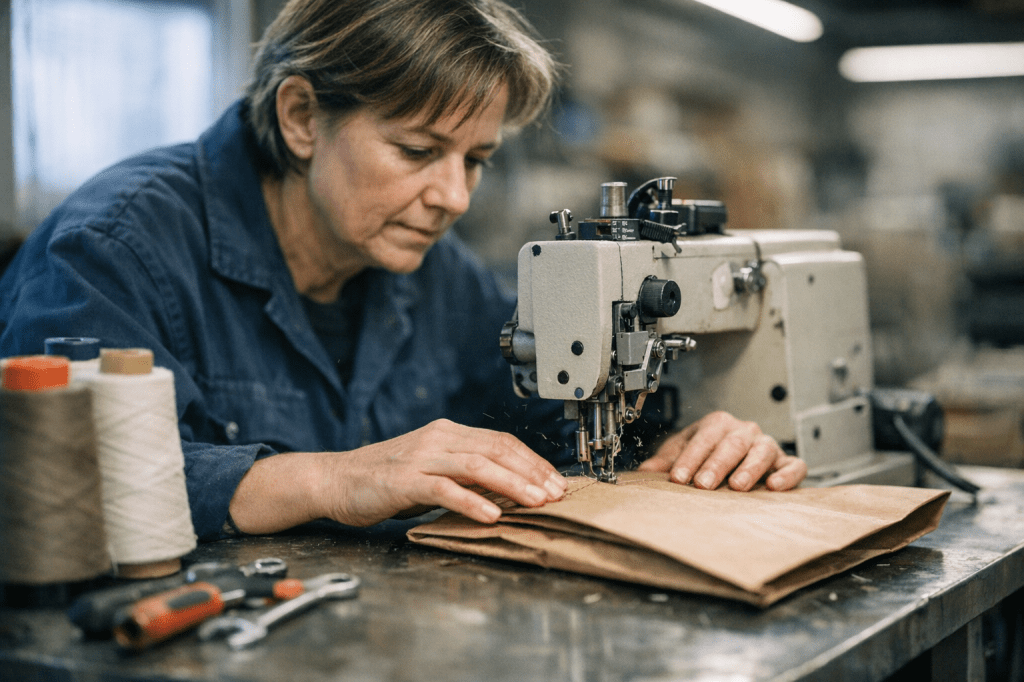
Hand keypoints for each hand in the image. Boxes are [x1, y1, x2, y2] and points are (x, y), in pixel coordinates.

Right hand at [230, 419, 567, 533]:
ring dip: (513, 485)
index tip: (555, 481)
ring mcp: (421, 457)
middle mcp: (438, 439)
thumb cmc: (384, 480)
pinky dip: (472, 501)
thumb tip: (508, 488)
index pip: (502, 441)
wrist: (334, 479)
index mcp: (448, 433)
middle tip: (556, 493)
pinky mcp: (404, 479)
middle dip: (532, 472)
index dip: (532, 461)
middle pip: (497, 450)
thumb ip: (465, 475)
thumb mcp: (432, 471)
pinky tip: (492, 514)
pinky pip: (445, 488)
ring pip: (478, 465)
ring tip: (536, 502)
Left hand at [636, 411, 805, 491]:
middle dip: (717, 464)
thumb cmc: (708, 452)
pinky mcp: (786, 462)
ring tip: (738, 485)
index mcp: (718, 424)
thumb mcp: (683, 452)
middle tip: (704, 483)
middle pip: (732, 444)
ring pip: (763, 450)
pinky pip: (794, 465)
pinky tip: (775, 486)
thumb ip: (666, 461)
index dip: (690, 459)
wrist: (735, 455)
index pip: (704, 438)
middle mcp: (744, 431)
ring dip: (750, 468)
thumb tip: (644, 472)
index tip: (678, 478)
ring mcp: (766, 445)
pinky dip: (787, 474)